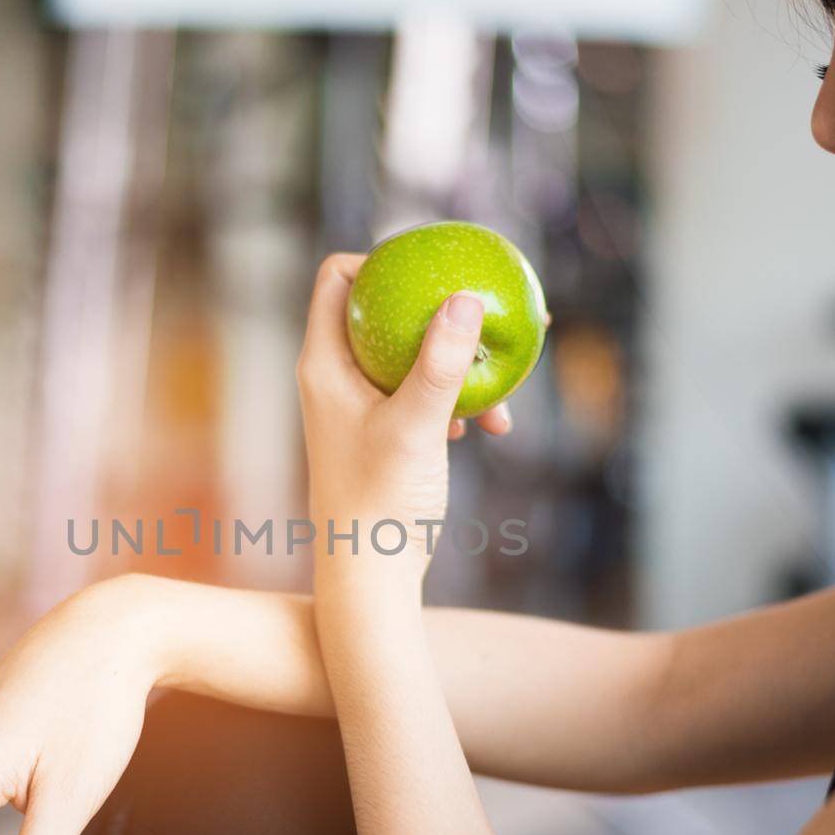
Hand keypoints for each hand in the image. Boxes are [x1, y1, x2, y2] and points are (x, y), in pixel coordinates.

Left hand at [295, 253, 508, 577]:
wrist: (371, 576)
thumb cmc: (380, 504)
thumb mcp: (417, 428)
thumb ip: (439, 364)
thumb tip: (466, 298)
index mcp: (324, 363)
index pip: (336, 278)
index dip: (378, 259)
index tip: (433, 269)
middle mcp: (337, 377)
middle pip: (385, 309)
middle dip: (440, 306)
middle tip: (491, 302)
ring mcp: (362, 405)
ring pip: (414, 354)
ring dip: (461, 360)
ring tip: (510, 373)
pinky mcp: (387, 432)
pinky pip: (426, 393)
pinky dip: (460, 399)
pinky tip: (494, 428)